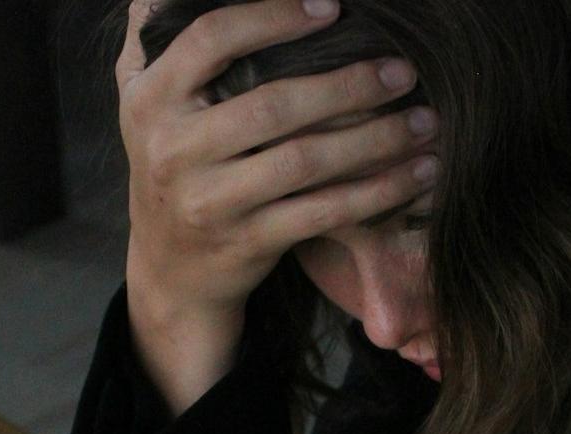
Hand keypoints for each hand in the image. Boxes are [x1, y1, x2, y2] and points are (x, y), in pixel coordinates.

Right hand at [115, 0, 439, 325]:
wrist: (169, 270)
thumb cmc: (173, 164)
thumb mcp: (145, 102)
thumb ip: (158, 39)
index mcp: (151, 99)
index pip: (211, 40)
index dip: (273, 17)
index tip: (333, 8)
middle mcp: (174, 149)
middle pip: (272, 105)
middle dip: (348, 85)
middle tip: (403, 71)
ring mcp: (211, 202)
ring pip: (305, 162)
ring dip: (376, 139)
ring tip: (425, 121)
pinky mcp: (248, 242)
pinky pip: (323, 212)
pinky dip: (377, 192)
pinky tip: (418, 172)